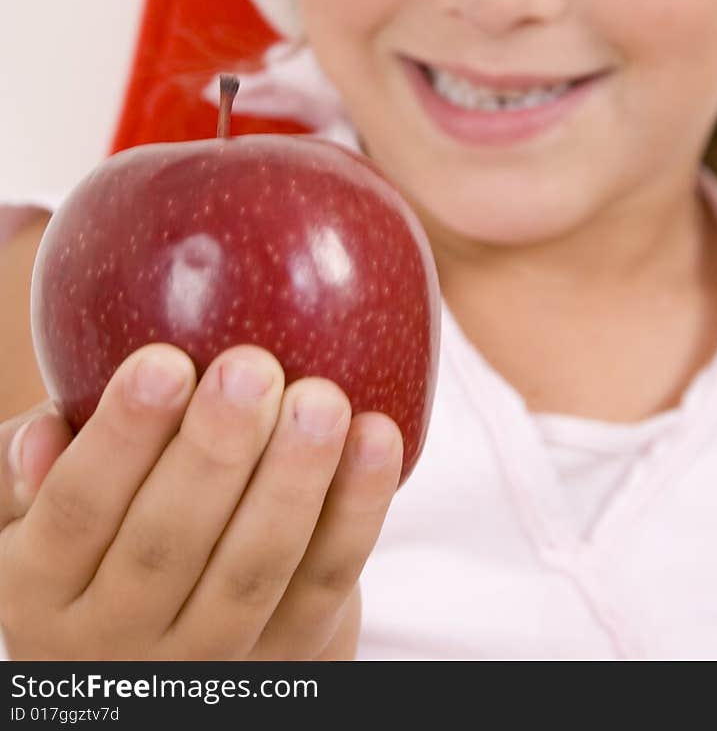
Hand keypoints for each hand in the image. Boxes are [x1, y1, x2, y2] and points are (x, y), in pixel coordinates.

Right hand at [0, 344, 401, 659]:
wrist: (174, 640)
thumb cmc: (110, 523)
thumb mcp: (45, 507)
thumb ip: (36, 463)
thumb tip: (47, 430)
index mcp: (42, 588)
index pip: (75, 513)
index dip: (118, 440)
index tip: (162, 360)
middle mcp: (116, 638)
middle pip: (166, 546)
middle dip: (214, 452)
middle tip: (251, 368)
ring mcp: (207, 659)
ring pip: (252, 572)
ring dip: (292, 480)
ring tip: (322, 398)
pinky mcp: (290, 658)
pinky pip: (324, 582)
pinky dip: (357, 510)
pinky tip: (377, 435)